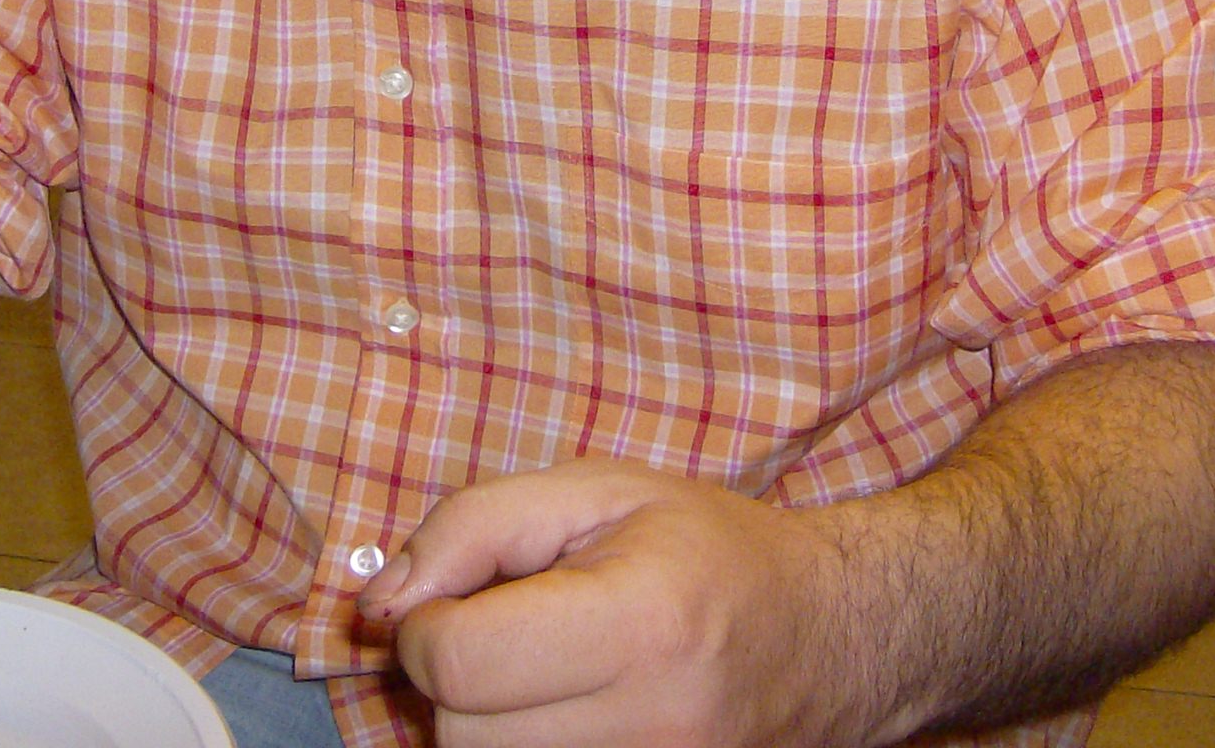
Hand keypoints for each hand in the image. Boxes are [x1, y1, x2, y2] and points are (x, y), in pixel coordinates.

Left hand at [360, 458, 874, 747]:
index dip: (426, 628)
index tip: (456, 601)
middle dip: (459, 680)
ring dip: (490, 727)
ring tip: (545, 673)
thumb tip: (379, 607)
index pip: (459, 665)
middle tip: (511, 632)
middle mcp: (656, 725)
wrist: (835, 633)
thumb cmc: (709, 548)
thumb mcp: (597, 491)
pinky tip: (563, 716)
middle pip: (461, 736)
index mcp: (639, 622)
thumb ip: (473, 527)